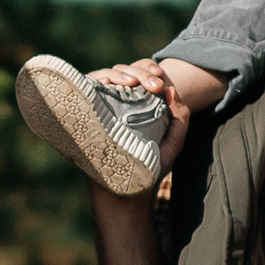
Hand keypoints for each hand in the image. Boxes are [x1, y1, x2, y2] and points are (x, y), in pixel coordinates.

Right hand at [91, 57, 190, 171]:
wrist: (123, 195)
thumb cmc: (148, 169)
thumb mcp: (172, 144)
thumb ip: (180, 120)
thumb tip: (171, 89)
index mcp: (136, 103)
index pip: (139, 74)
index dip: (148, 69)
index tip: (159, 79)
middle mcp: (116, 100)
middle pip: (123, 71)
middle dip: (140, 71)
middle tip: (154, 84)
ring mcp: (99, 106)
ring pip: (104, 75)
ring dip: (118, 73)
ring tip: (132, 82)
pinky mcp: (84, 113)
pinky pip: (85, 90)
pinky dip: (95, 81)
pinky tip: (106, 84)